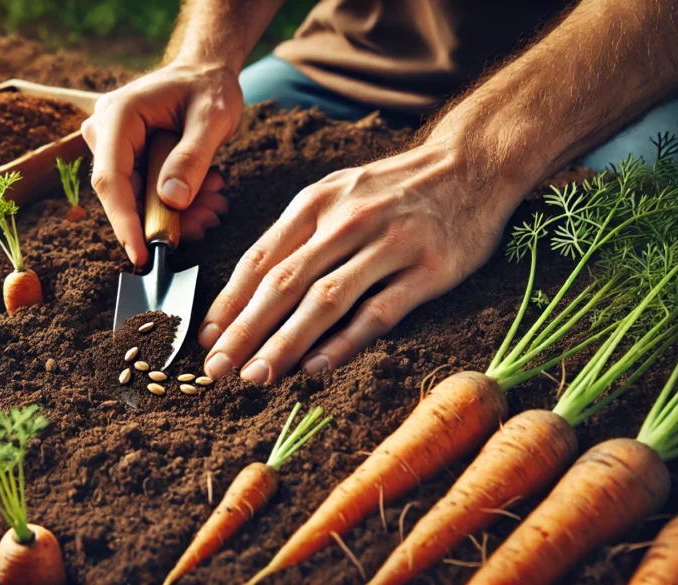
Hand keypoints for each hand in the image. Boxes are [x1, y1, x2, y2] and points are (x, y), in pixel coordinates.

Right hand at [81, 60, 242, 264]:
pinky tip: (205, 198)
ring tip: (215, 202)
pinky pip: (145, 193)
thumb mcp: (212, 118)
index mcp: (117, 116)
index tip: (140, 255)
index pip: (110, 179)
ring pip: (137, 199)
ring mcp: (113, 146)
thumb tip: (172, 201)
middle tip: (207, 220)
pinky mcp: (126, 159)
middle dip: (163, 219)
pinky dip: (176, 203)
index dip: (124, 222)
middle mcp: (105, 132)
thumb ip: (192, 158)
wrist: (206, 72)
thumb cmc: (209, 86)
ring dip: (176, 212)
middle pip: (124, 195)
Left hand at [198, 140, 524, 382]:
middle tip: (218, 367)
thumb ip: (298, 237)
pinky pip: (379, 312)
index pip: (260, 259)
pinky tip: (316, 367)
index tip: (205, 338)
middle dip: (244, 330)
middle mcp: (347, 220)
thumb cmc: (393, 189)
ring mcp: (389, 244)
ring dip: (285, 342)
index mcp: (316, 203)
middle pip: (284, 283)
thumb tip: (250, 293)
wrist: (472, 163)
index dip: (228, 303)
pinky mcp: (429, 269)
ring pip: (325, 300)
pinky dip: (344, 342)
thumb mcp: (337, 194)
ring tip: (257, 376)